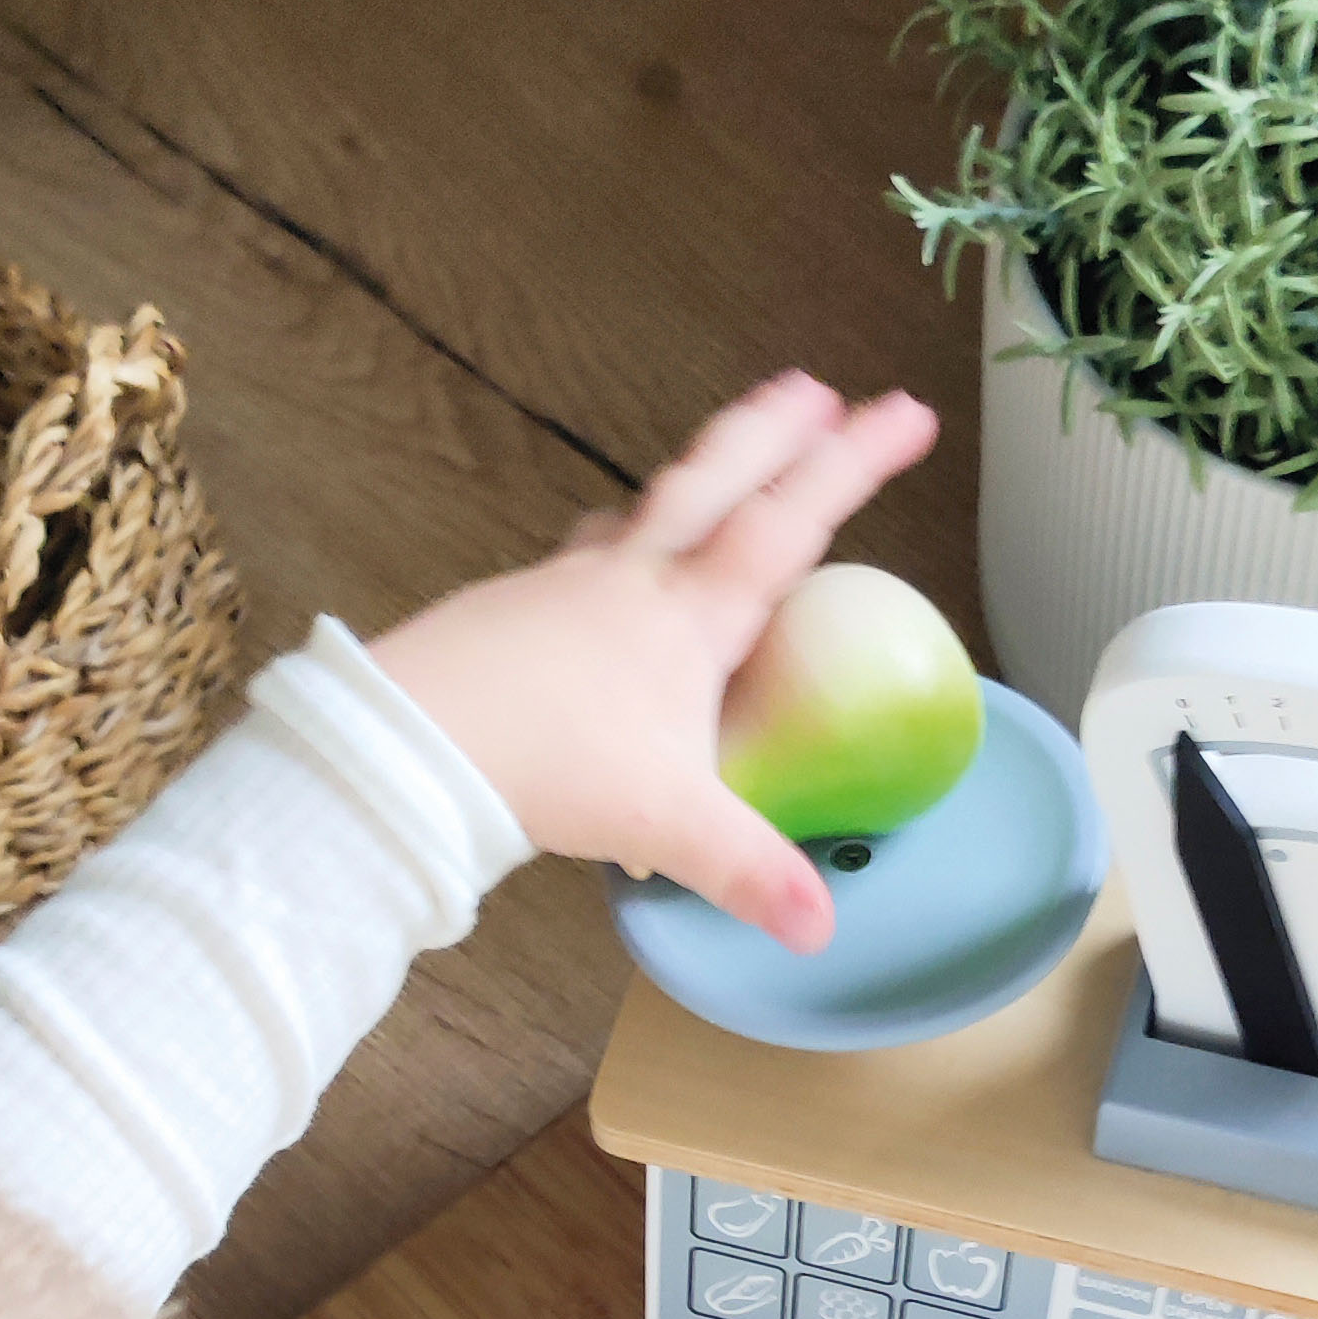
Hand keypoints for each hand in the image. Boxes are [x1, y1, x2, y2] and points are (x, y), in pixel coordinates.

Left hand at [369, 373, 941, 948]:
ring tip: (710, 475)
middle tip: (810, 388)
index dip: (854, 463)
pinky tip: (603, 574)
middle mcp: (632, 581)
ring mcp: (565, 586)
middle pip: (713, 481)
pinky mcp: (513, 610)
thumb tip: (818, 930)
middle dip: (770, 432)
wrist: (414, 742)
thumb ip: (748, 870)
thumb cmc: (551, 768)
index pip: (789, 521)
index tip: (903, 408)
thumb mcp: (668, 824)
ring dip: (686, 486)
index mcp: (690, 616)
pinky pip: (580, 564)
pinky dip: (612, 553)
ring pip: (639, 514)